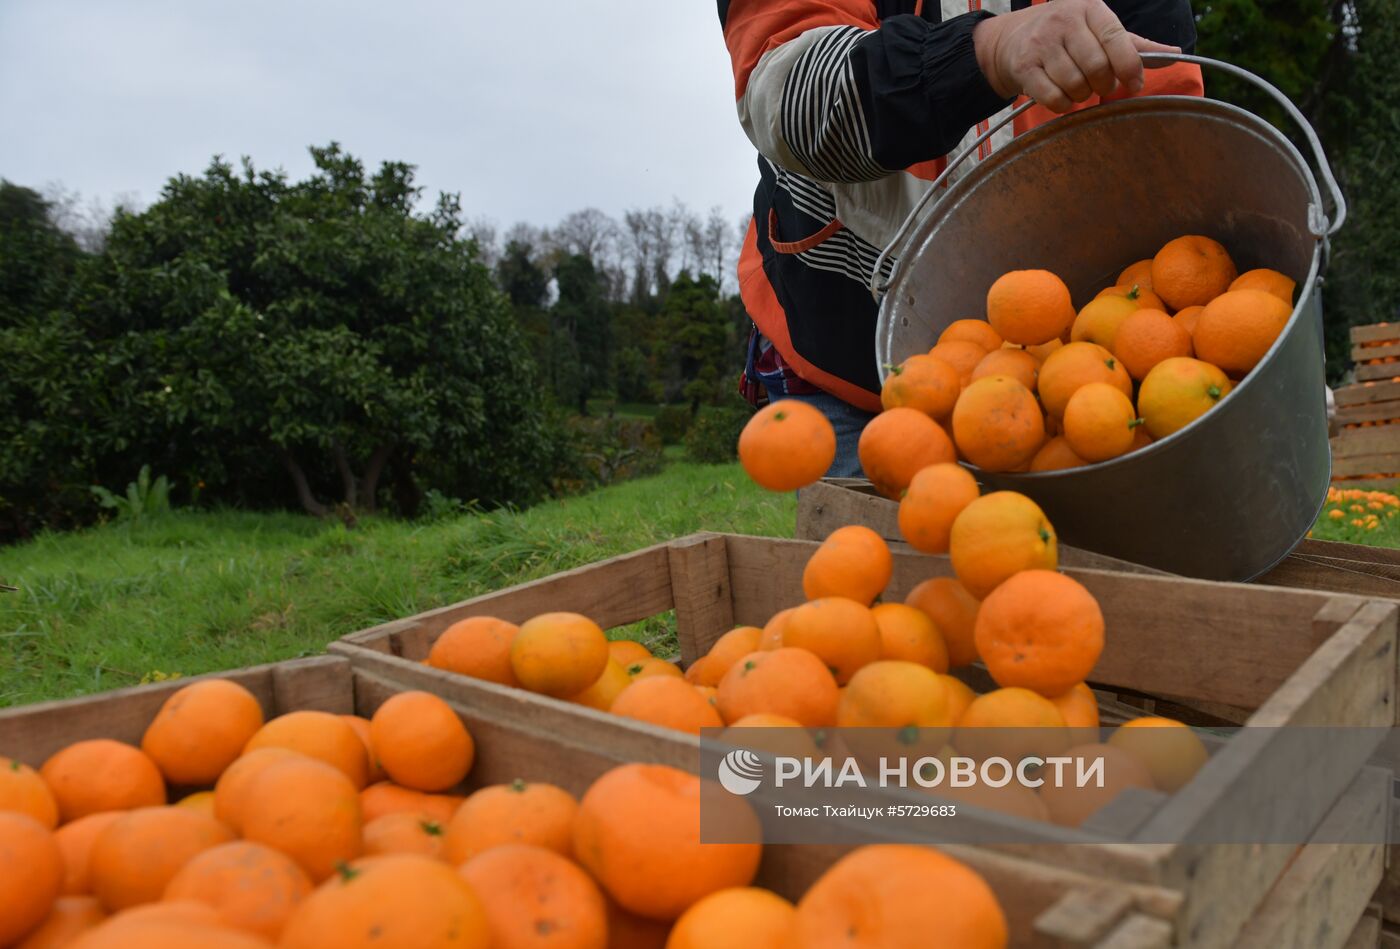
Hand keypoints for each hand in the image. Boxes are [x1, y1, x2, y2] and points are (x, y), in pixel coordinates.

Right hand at [973, 0, 1180, 112]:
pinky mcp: (1024, 66)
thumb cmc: (1066, 36)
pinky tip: (1063, 98)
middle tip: (1099, 84)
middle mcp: (1064, 21)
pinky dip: (1064, 105)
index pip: (1117, 39)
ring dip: (1082, 95)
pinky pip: (1053, 98)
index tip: (1135, 84)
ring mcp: (1042, 43)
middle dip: (1103, 84)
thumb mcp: (1098, 31)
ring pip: (1075, 84)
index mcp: (1090, 9)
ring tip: (1078, 87)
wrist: (1012, 39)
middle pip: (1097, 67)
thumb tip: (1175, 55)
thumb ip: (1134, 45)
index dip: (1130, 67)